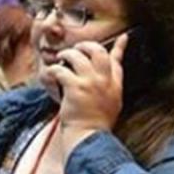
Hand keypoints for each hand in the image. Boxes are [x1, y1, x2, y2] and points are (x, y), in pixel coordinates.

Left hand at [46, 35, 126, 150]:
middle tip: (76, 49)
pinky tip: (50, 75)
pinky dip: (52, 70)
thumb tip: (105, 78)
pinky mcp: (75, 87)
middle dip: (86, 46)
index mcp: (115, 85)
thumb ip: (109, 88)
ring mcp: (91, 83)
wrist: (90, 137)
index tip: (123, 37)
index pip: (118, 60)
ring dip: (67, 54)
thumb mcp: (112, 103)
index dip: (120, 47)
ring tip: (61, 59)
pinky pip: (60, 69)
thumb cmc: (96, 123)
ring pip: (78, 56)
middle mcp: (105, 81)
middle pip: (98, 51)